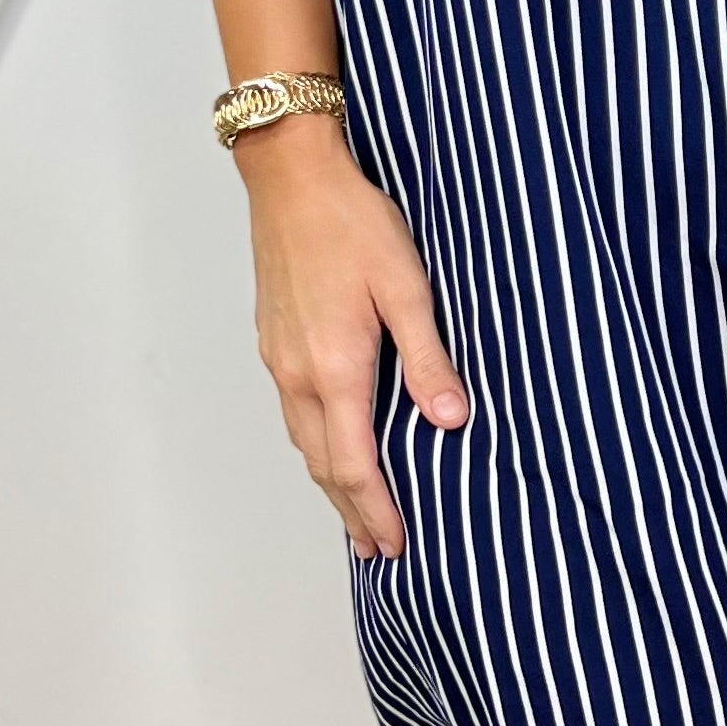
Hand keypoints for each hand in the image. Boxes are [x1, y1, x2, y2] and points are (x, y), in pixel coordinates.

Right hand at [238, 120, 468, 559]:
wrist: (291, 177)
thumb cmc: (352, 223)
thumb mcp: (407, 286)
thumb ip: (429, 358)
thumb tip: (452, 422)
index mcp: (334, 370)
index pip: (354, 466)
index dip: (376, 511)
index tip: (397, 545)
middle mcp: (298, 375)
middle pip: (324, 466)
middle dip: (353, 512)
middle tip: (380, 549)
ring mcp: (279, 359)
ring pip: (304, 442)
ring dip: (332, 483)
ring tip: (358, 512)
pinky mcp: (274, 341)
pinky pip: (294, 414)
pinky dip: (317, 446)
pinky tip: (334, 444)